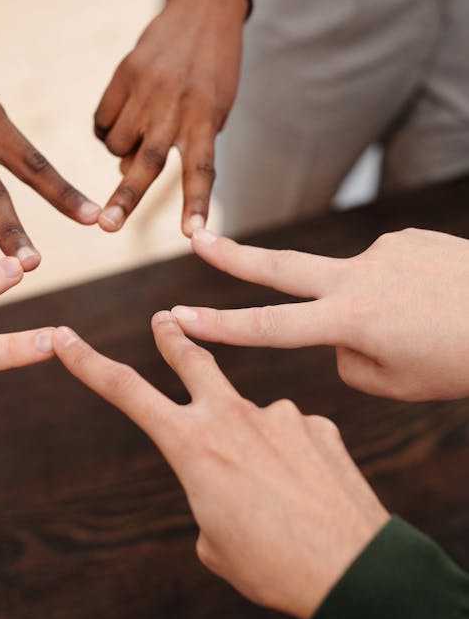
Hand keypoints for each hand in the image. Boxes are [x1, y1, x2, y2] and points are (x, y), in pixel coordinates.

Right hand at [53, 314, 387, 618]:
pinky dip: (293, 460)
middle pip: (192, 361)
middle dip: (173, 338)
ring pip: (253, 421)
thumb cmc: (272, 567)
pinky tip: (311, 495)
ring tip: (279, 500)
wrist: (353, 570)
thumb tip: (229, 481)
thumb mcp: (215, 543)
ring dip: (254, 448)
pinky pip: (294, 437)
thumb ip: (209, 498)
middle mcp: (233, 417)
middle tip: (165, 320)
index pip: (125, 391)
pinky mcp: (318, 425)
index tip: (65, 338)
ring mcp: (279, 415)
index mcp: (192, 445)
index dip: (89, 363)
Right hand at [94, 0, 246, 235]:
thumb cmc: (211, 73)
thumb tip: (126, 171)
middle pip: (148, 162)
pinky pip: (102, 120)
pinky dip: (106, 130)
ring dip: (119, 153)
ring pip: (116, 143)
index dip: (196, 204)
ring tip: (136, 133)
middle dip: (126, 198)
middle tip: (106, 226)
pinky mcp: (123, 74)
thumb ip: (177, 145)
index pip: (202, 170)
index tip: (193, 235)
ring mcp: (146, 90)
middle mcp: (176, 106)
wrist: (204, 11)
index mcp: (206, 118)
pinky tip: (122, 117)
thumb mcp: (210, 111)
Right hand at [172, 227, 468, 400]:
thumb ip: (347, 358)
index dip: (219, 326)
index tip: (178, 318)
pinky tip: (432, 302)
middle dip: (235, 256)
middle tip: (198, 238)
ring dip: (370, 309)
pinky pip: (385, 274)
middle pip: (281, 267)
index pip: (270, 326)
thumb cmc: (462, 360)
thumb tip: (334, 331)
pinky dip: (397, 293)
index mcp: (352, 320)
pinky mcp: (406, 237)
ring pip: (352, 288)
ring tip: (424, 326)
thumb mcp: (396, 381)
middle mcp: (359, 276)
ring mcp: (383, 249)